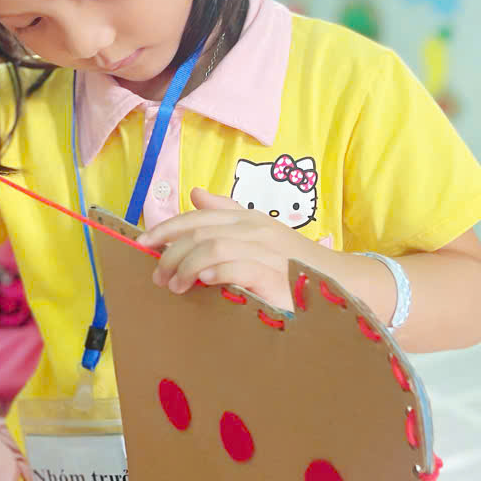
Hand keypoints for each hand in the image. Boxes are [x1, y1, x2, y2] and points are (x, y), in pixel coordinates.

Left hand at [137, 187, 320, 313]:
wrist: (338, 286)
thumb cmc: (291, 264)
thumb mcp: (258, 234)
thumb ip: (227, 213)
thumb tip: (195, 193)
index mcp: (247, 218)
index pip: (198, 216)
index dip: (166, 228)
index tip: (142, 244)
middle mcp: (255, 229)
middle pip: (199, 231)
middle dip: (170, 252)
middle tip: (157, 275)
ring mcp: (266, 250)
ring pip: (212, 248)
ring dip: (186, 266)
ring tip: (175, 286)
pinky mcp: (274, 275)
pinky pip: (237, 268)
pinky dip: (215, 272)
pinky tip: (204, 283)